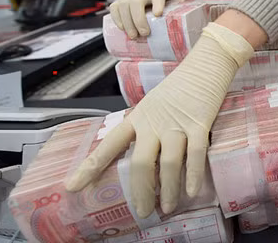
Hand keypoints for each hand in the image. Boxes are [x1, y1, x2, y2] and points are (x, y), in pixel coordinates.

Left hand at [65, 22, 254, 217]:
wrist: (205, 66)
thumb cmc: (179, 88)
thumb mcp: (153, 105)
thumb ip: (145, 129)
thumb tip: (141, 161)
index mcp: (138, 118)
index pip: (110, 144)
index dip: (90, 166)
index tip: (73, 186)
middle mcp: (154, 123)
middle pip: (140, 162)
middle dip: (141, 191)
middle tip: (143, 211)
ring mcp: (177, 124)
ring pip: (169, 162)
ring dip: (169, 189)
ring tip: (168, 207)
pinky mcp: (200, 124)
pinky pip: (196, 154)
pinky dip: (193, 175)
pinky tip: (191, 191)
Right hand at [110, 0, 185, 38]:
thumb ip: (180, 1)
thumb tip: (195, 15)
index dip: (157, 5)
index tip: (158, 13)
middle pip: (136, 6)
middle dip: (139, 21)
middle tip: (144, 34)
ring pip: (124, 11)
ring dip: (128, 25)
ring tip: (134, 36)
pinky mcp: (118, 1)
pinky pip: (115, 13)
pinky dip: (118, 22)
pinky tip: (123, 29)